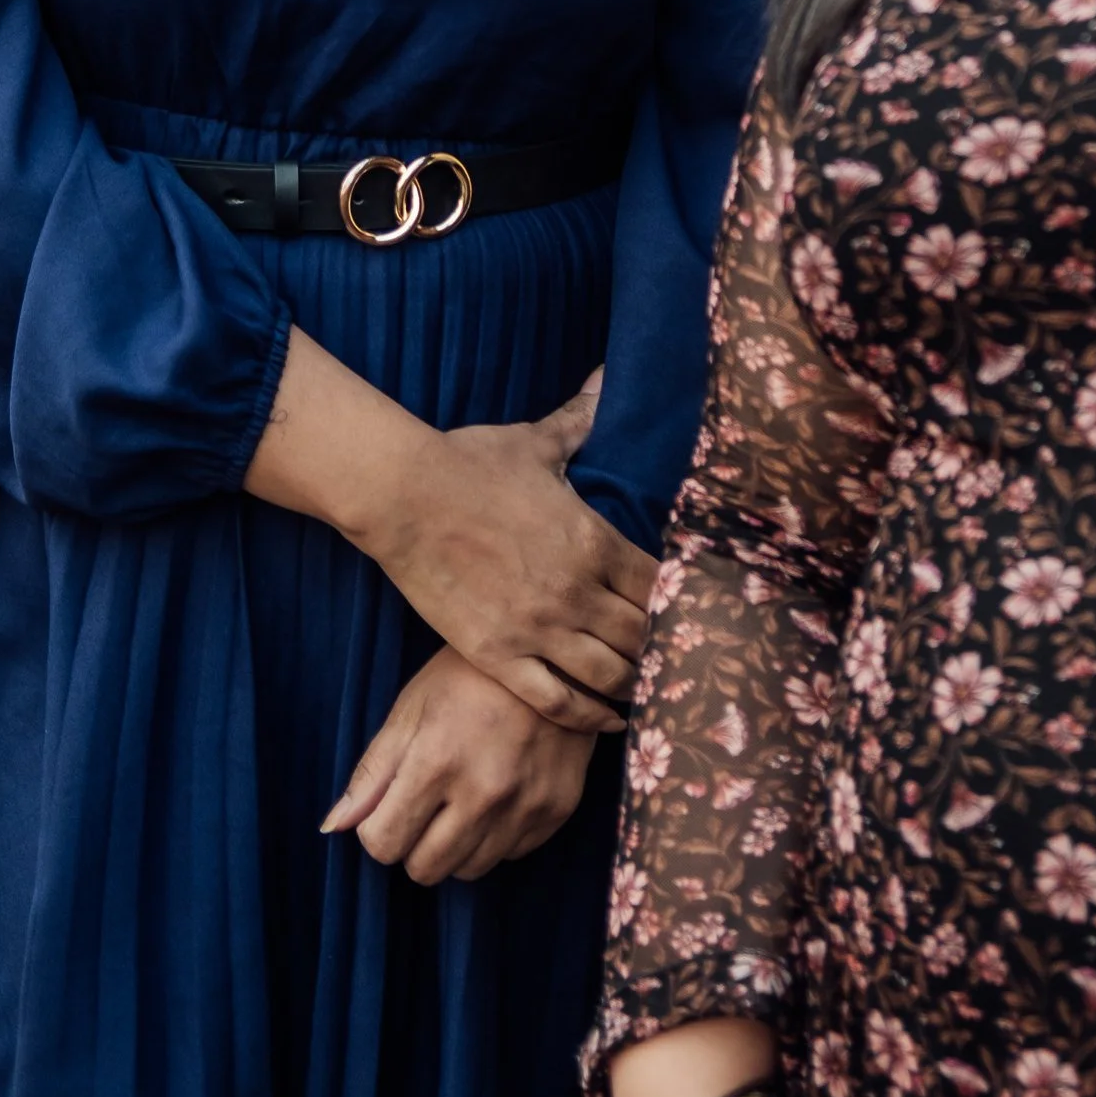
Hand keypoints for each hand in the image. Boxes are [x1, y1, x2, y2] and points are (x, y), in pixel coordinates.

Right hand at [246, 340, 651, 729]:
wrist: (405, 496)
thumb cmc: (471, 462)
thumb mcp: (537, 440)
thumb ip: (581, 420)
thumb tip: (607, 377)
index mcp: (595, 539)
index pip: (661, 583)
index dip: (682, 600)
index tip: (690, 610)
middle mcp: (576, 590)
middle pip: (643, 635)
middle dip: (664, 647)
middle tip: (677, 659)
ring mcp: (538, 628)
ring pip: (609, 674)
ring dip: (636, 683)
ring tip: (650, 689)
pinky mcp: (498, 655)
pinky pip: (557, 700)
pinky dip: (589, 716)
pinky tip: (610, 719)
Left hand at [326, 646, 595, 880]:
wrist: (557, 655)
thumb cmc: (471, 674)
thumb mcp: (412, 707)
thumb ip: (373, 771)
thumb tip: (332, 827)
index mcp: (437, 761)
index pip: (384, 844)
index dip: (377, 828)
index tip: (390, 804)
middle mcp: (483, 792)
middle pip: (425, 869)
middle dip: (414, 843)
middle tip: (426, 802)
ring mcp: (525, 805)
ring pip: (468, 871)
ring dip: (456, 845)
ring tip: (463, 796)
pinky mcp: (557, 810)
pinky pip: (510, 855)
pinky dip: (496, 836)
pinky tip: (499, 793)